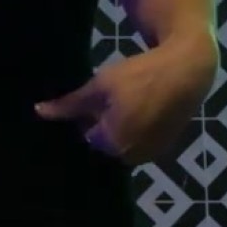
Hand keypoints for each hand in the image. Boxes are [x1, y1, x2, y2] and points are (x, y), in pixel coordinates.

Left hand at [35, 33, 218, 165]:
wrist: (188, 69)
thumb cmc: (138, 76)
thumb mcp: (99, 86)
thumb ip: (69, 105)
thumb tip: (39, 112)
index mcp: (111, 144)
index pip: (85, 135)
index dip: (86, 116)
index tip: (92, 99)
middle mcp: (131, 157)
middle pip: (105, 142)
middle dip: (102, 124)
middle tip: (110, 97)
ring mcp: (152, 153)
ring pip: (124, 141)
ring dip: (121, 125)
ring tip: (127, 99)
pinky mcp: (167, 145)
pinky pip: (142, 140)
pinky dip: (139, 126)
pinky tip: (143, 105)